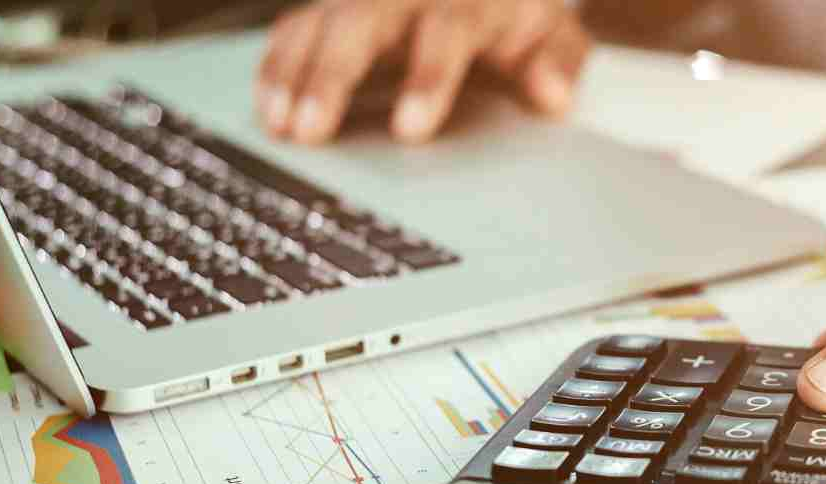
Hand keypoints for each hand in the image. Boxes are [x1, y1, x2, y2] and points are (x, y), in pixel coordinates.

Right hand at [257, 0, 589, 143]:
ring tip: (280, 126)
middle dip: (334, 76)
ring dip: (296, 74)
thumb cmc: (519, 18)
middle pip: (364, 20)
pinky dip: (279, 64)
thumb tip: (553, 96)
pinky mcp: (339, 7)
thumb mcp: (553, 36)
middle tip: (312, 129)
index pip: (447, 29)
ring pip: (323, 23)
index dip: (427, 78)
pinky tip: (267, 105)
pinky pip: (299, 27)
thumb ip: (558, 63)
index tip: (411, 129)